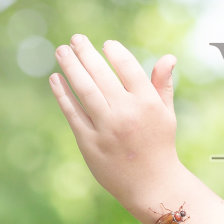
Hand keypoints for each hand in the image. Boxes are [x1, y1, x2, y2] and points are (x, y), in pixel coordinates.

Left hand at [48, 35, 181, 212]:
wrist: (151, 185)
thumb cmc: (159, 145)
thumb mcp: (166, 114)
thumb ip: (162, 84)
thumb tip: (168, 57)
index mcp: (147, 104)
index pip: (128, 69)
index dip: (115, 53)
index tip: (106, 44)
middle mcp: (126, 114)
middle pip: (101, 76)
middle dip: (86, 54)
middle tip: (75, 39)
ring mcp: (106, 129)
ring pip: (84, 90)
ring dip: (71, 67)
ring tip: (62, 51)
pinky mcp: (89, 143)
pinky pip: (73, 113)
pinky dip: (62, 94)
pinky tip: (56, 78)